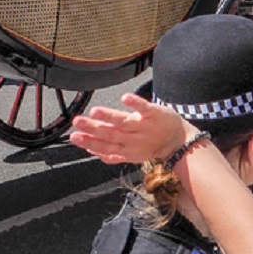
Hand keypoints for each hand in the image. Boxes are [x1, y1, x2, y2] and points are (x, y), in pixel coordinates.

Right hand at [70, 92, 192, 164]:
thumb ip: (110, 154)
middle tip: (77, 122)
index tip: (74, 136)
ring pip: (124, 122)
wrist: (178, 142)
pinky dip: (135, 104)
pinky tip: (124, 98)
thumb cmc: (150, 145)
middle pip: (111, 134)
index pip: (104, 146)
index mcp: (126, 149)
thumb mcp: (130, 154)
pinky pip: (144, 108)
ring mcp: (144, 126)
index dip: (89, 142)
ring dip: (109, 116)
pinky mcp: (155, 114)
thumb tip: (88, 149)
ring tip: (95, 111)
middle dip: (92, 129)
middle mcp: (133, 139)